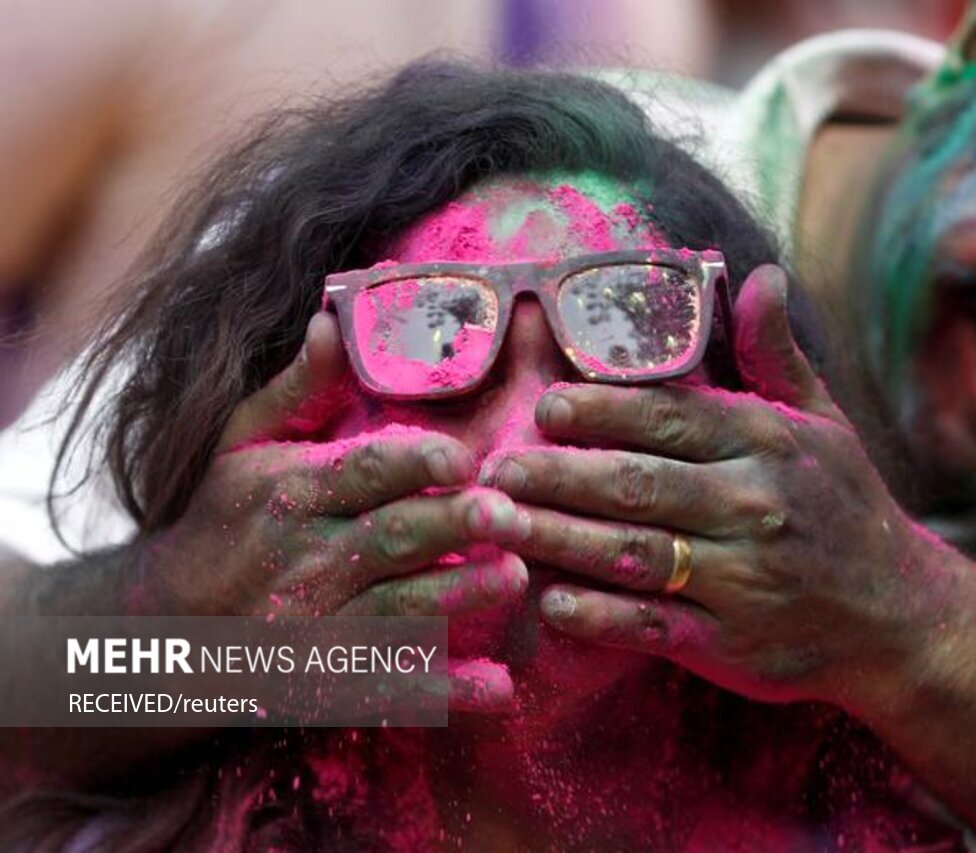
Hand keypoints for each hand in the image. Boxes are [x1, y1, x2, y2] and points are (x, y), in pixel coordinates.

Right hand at [131, 313, 530, 709]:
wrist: (168, 622)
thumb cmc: (224, 517)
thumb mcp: (242, 443)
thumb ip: (297, 388)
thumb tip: (333, 319)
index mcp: (291, 491)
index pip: (362, 471)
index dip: (415, 462)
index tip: (465, 456)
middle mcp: (304, 558)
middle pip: (389, 538)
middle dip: (451, 525)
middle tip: (509, 514)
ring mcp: (317, 625)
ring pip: (398, 609)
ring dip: (458, 595)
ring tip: (514, 577)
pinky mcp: (329, 679)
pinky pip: (394, 687)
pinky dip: (447, 691)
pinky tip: (498, 689)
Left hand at [480, 266, 954, 706]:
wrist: (901, 617)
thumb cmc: (846, 508)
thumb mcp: (824, 424)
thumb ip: (777, 355)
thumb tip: (763, 274)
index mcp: (770, 443)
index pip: (673, 417)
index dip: (603, 411)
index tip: (546, 407)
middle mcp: (756, 505)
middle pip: (641, 483)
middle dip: (562, 474)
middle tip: (498, 468)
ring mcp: (744, 579)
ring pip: (637, 552)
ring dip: (561, 537)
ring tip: (500, 523)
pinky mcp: (733, 644)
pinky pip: (654, 626)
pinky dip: (600, 616)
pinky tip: (550, 601)